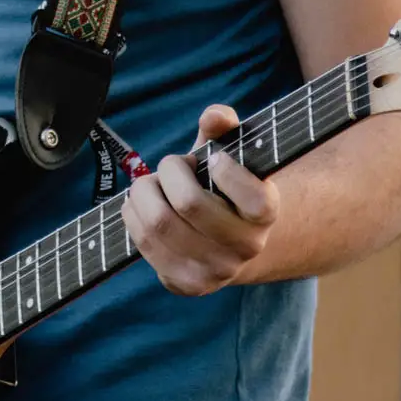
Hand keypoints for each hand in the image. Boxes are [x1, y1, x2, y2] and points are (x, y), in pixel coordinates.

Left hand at [122, 105, 279, 296]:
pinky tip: (140, 206)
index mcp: (267, 214)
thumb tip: (214, 115)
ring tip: (149, 184)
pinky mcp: (187, 285)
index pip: (254, 197)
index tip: (215, 159)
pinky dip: (133, 216)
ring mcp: (217, 271)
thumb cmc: (223, 188)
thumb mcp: (229, 155)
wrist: (226, 245)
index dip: (226, 170)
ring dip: (143, 193)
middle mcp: (247, 248)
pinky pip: (144, 244)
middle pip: (189, 204)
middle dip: (170, 171)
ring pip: (159, 224)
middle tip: (171, 164)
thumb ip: (224, 129)